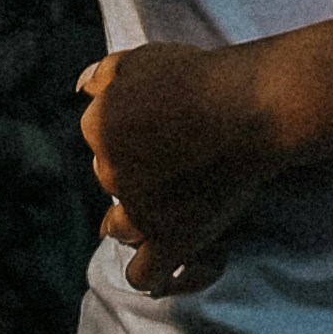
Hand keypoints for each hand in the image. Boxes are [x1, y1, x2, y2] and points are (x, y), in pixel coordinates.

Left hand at [77, 40, 292, 297]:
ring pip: (119, 228)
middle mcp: (110, 171)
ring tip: (160, 215)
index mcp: (98, 126)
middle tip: (173, 162)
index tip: (157, 129)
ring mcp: (139, 209)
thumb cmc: (203, 76)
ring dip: (133, 223)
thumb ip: (104, 73)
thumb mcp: (144, 58)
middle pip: (111, 180)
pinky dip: (150, 275)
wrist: (252, 106)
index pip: (99, 136)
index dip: (128, 134)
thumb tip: (80, 88)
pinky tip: (162, 274)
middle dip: (135, 174)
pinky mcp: (170, 238)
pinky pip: (144, 273)